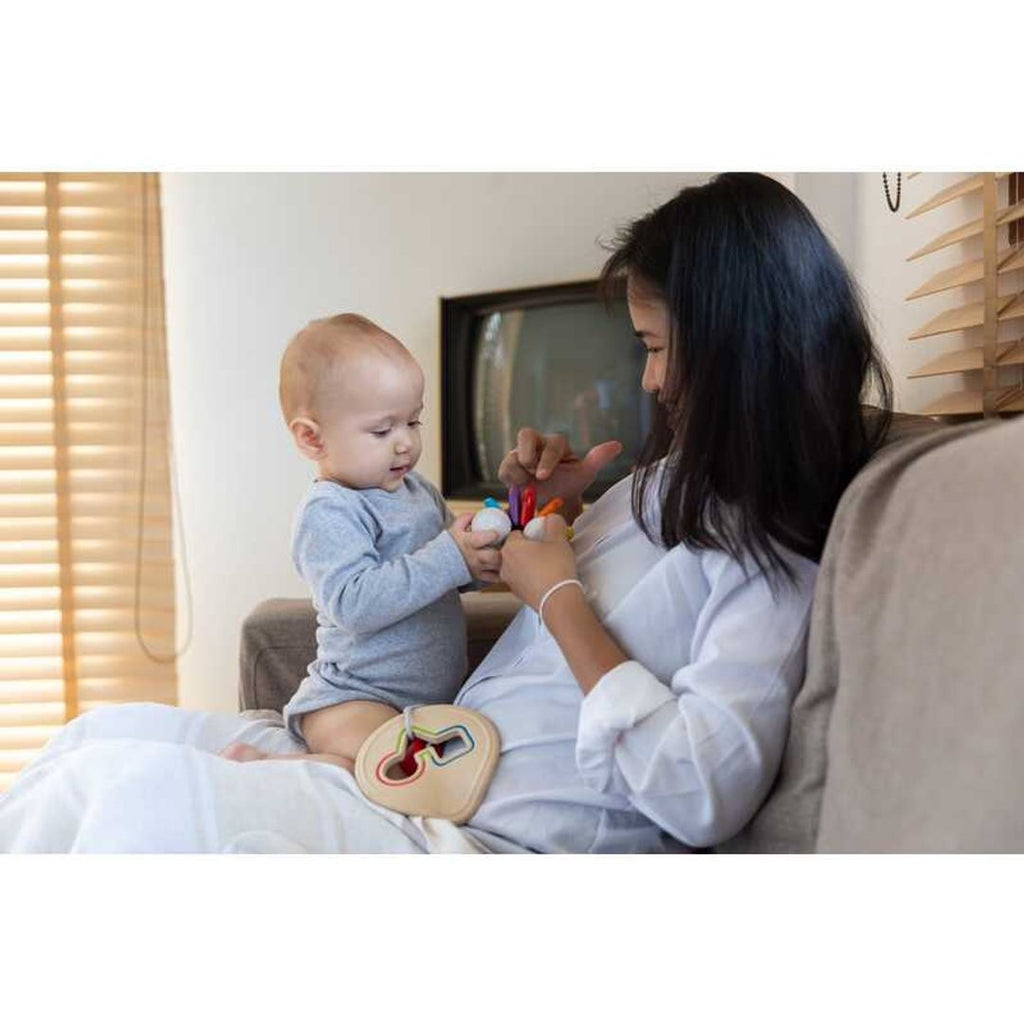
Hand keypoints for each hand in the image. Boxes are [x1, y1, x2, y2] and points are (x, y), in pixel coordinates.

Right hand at [448, 513, 501, 583]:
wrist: (439, 563)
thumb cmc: (449, 545)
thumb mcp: (455, 528)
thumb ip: (466, 519)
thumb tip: (477, 513)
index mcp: (469, 542)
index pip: (486, 538)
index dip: (494, 535)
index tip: (496, 533)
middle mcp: (474, 557)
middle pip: (494, 556)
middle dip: (501, 551)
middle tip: (504, 546)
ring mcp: (477, 568)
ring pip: (497, 567)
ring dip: (503, 561)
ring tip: (504, 555)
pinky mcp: (479, 576)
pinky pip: (494, 577)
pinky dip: (500, 573)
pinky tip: (501, 566)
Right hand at [498, 429, 621, 518]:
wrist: (552, 500)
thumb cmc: (569, 484)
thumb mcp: (585, 473)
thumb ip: (597, 458)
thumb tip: (617, 445)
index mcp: (556, 444)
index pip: (552, 443)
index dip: (547, 458)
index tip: (544, 475)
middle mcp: (537, 444)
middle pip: (525, 434)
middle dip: (528, 455)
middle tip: (533, 474)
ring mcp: (520, 454)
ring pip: (512, 454)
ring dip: (519, 471)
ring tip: (529, 484)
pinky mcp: (509, 466)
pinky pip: (504, 469)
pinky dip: (510, 479)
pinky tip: (520, 487)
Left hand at [499, 514, 577, 609]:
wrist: (558, 600)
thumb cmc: (556, 569)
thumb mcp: (558, 538)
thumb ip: (554, 523)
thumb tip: (552, 519)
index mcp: (510, 547)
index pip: (516, 532)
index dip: (530, 533)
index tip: (541, 536)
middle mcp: (505, 564)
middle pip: (515, 549)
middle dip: (528, 548)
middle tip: (545, 549)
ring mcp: (509, 580)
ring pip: (518, 564)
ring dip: (529, 562)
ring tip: (547, 564)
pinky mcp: (517, 593)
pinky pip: (522, 578)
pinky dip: (531, 576)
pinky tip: (546, 577)